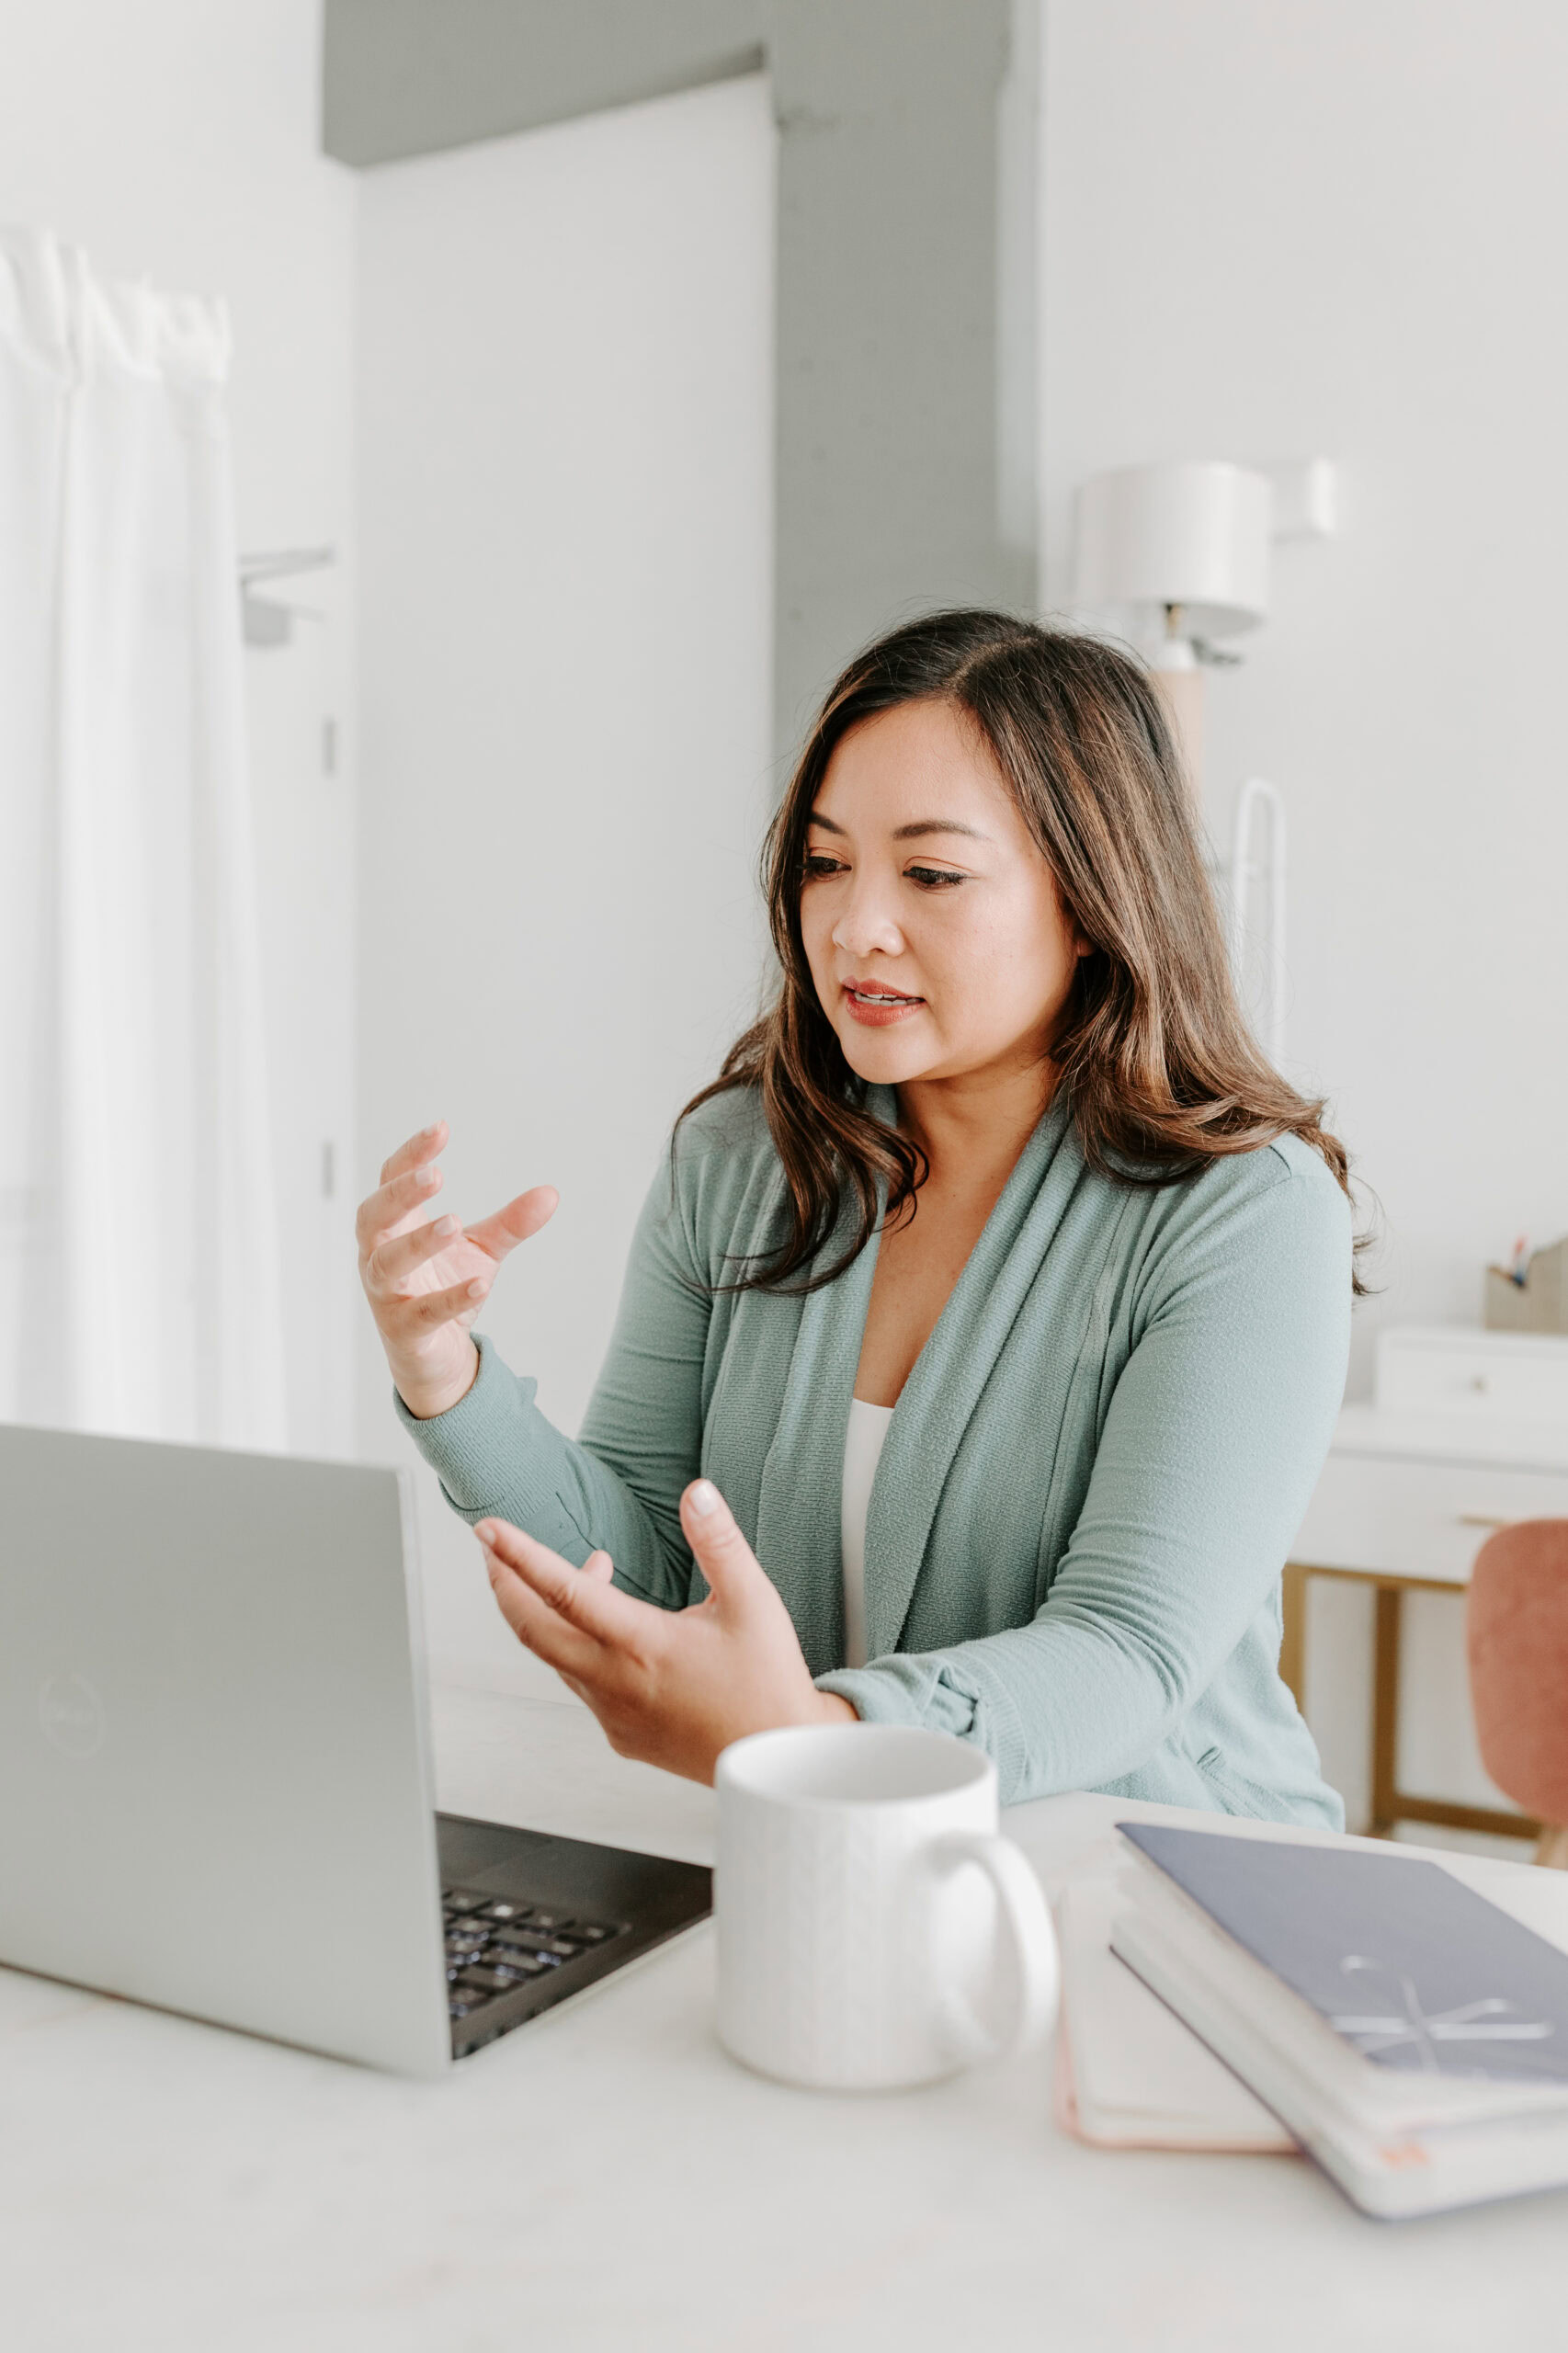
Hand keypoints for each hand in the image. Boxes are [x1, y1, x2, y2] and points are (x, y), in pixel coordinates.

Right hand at [356, 1122, 557, 1418]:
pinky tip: (481, 1285)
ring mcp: (387, 1294)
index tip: (442, 1128)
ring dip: (418, 1242)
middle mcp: (379, 1255)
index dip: (411, 1154)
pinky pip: (422, 1314)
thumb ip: (511, 1223)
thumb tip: (551, 1193)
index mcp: (395, 1226)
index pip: (390, 1179)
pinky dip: (450, 1298)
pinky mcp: (404, 1331)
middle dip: (400, 1194)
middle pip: (372, 1216)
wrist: (436, 1356)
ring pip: (388, 1263)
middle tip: (435, 1175)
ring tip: (454, 1222)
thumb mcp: (482, 1251)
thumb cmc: (444, 1288)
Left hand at [475, 1479, 855, 1781]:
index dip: (520, 1555)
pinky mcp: (620, 1734)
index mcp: (642, 1645)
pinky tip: (611, 1628)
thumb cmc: (768, 1681)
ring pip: (555, 1656)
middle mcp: (615, 1683)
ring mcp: (612, 1714)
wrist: (779, 1759)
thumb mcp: (752, 1601)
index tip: (488, 1528)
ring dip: (550, 1610)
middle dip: (504, 1583)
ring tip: (591, 1567)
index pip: (564, 1591)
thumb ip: (719, 1542)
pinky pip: (580, 1683)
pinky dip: (576, 1644)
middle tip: (492, 1547)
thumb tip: (697, 1492)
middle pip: (531, 1629)